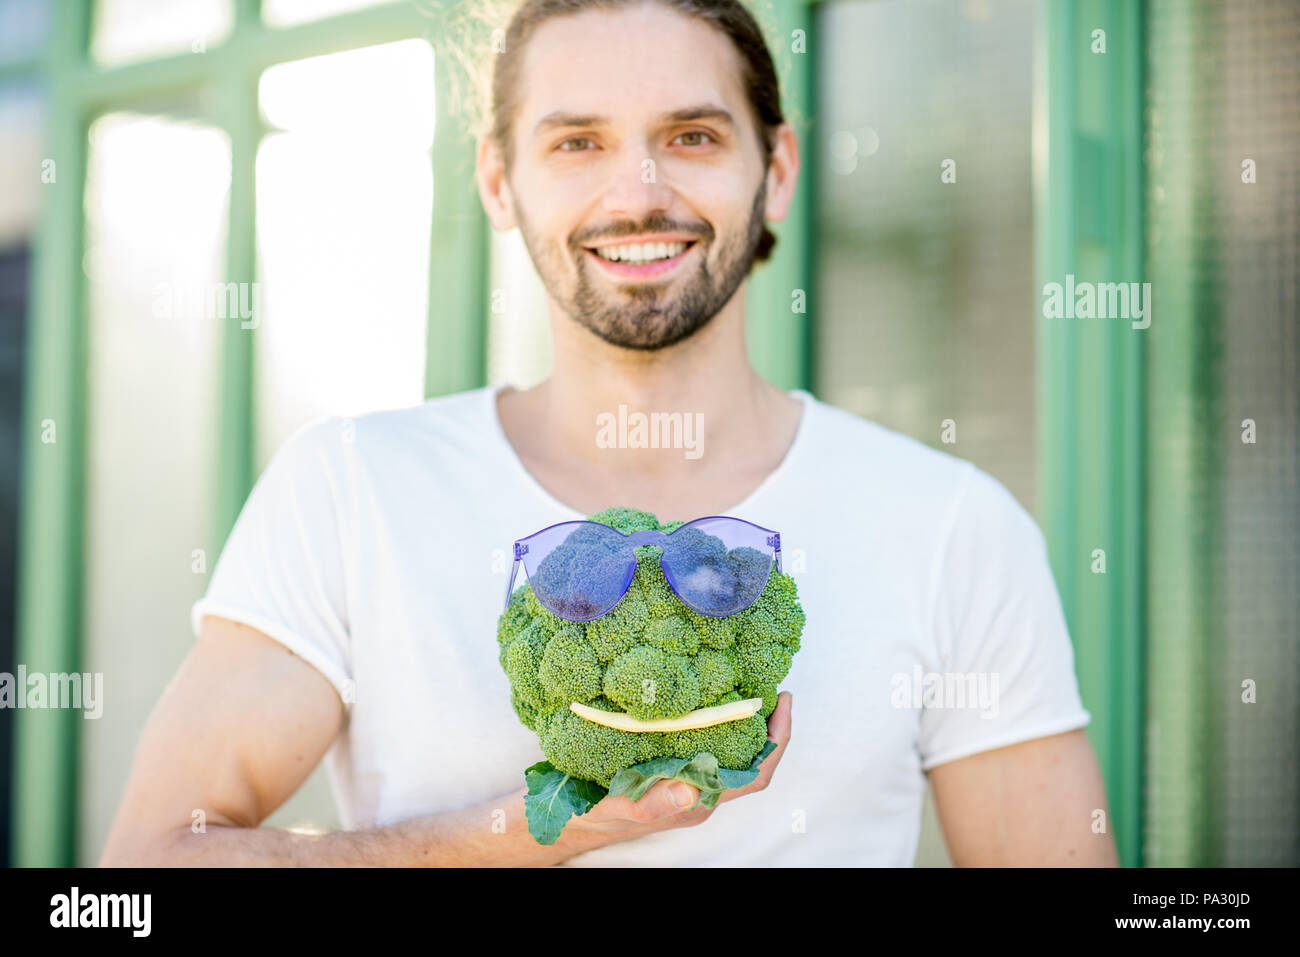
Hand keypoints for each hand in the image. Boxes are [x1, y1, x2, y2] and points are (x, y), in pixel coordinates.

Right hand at [567, 691, 792, 840]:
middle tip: (769, 682)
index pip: (756, 773)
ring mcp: (691, 780)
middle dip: (767, 724)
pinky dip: (718, 721)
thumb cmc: (599, 816)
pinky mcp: (676, 769)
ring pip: (733, 752)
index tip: (782, 700)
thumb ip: (654, 803)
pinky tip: (708, 698)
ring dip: (745, 721)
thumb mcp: (621, 807)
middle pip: (752, 759)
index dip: (776, 739)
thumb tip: (693, 792)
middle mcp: (702, 790)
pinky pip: (710, 745)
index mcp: (699, 800)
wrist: (577, 820)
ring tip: (746, 683)